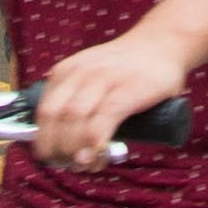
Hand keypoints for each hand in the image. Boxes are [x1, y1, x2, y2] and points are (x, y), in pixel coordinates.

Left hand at [28, 28, 192, 170]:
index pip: (44, 111)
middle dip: (58, 148)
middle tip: (70, 165)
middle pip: (55, 117)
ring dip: (75, 150)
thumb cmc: (127, 70)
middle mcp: (81, 72)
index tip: (53, 158)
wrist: (163, 42)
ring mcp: (105, 79)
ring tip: (86, 165)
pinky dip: (96, 144)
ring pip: (75, 119)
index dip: (43, 140)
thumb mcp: (93, 77)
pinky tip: (99, 156)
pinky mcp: (128, 89)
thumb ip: (77, 101)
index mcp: (67, 71)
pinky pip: (103, 120)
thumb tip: (65, 145)